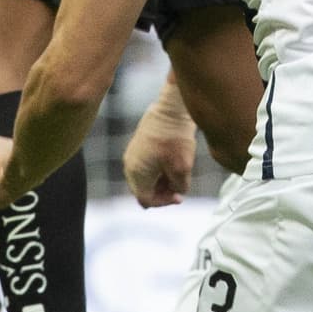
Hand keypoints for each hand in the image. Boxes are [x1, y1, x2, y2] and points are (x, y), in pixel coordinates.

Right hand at [123, 87, 197, 207]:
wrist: (170, 109)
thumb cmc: (176, 138)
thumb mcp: (183, 168)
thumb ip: (179, 187)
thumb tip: (177, 192)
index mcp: (137, 174)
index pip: (146, 199)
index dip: (164, 202)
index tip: (179, 196)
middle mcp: (130, 166)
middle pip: (143, 190)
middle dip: (161, 192)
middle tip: (178, 187)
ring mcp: (132, 154)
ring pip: (144, 178)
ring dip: (160, 181)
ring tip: (177, 175)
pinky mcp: (137, 145)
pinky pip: (144, 166)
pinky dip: (156, 170)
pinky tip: (171, 163)